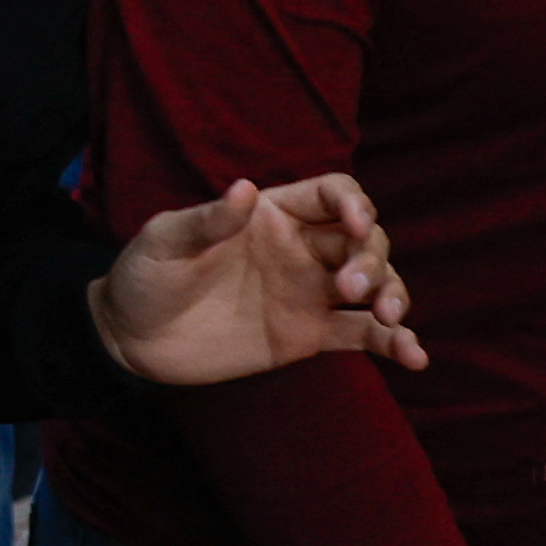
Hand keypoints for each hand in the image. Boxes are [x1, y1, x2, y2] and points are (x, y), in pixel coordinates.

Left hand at [93, 173, 424, 388]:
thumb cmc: (144, 276)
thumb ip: (206, 220)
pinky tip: (414, 357)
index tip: (355, 226)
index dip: (354, 204)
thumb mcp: (164, 241)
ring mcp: (309, 292)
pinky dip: (394, 343)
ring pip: (375, 284)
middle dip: (371, 260)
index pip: (332, 195)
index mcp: (271, 214)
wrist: (130, 338)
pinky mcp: (308, 335)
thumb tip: (244, 189)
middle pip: (364, 241)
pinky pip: (363, 335)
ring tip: (388, 317)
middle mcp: (300, 248)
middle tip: (349, 289)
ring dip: (393, 294)